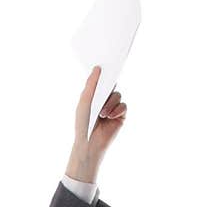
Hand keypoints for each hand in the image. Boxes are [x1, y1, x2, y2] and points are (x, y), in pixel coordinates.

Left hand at [66, 65, 126, 181]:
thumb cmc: (83, 124)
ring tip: (102, 113)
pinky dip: (117, 110)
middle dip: (110, 84)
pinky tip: (110, 117)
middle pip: (112, 85)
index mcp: (94, 95)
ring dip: (110, 103)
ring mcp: (113, 107)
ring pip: (117, 95)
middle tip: (110, 80)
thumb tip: (97, 68)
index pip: (102, 80)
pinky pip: (123, 106)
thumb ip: (91, 85)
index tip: (107, 63)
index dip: (105, 73)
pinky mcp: (120, 116)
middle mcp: (104, 100)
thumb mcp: (85, 102)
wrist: (89, 143)